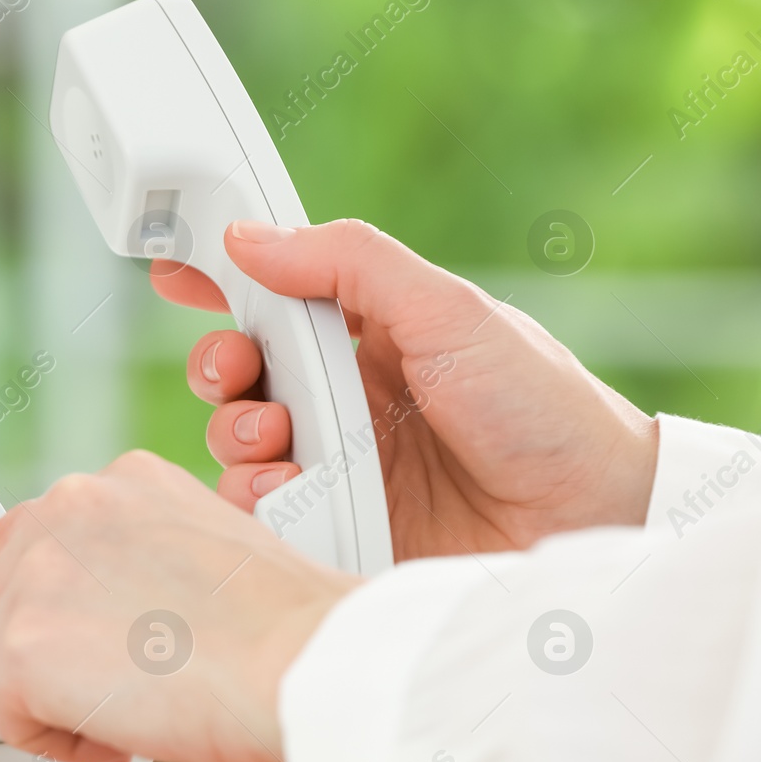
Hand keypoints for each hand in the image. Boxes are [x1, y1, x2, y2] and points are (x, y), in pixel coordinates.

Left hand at [0, 451, 360, 761]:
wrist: (305, 658)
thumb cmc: (282, 625)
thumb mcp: (203, 551)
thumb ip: (133, 569)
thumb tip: (97, 627)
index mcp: (113, 485)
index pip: (21, 535)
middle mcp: (66, 511)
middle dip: (33, 660)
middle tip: (84, 702)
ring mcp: (36, 575)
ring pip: (3, 664)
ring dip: (60, 705)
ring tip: (137, 714)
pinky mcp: (22, 647)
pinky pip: (12, 718)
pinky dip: (62, 741)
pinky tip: (120, 734)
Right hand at [155, 218, 659, 558]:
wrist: (587, 517)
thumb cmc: (541, 408)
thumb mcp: (449, 311)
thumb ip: (350, 264)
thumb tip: (250, 237)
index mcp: (372, 332)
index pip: (277, 295)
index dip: (221, 281)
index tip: (173, 273)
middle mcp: (346, 395)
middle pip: (242, 372)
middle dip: (219, 366)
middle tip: (239, 371)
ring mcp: (338, 461)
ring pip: (240, 441)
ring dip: (236, 432)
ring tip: (278, 440)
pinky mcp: (335, 523)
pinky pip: (261, 506)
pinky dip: (257, 495)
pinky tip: (290, 489)